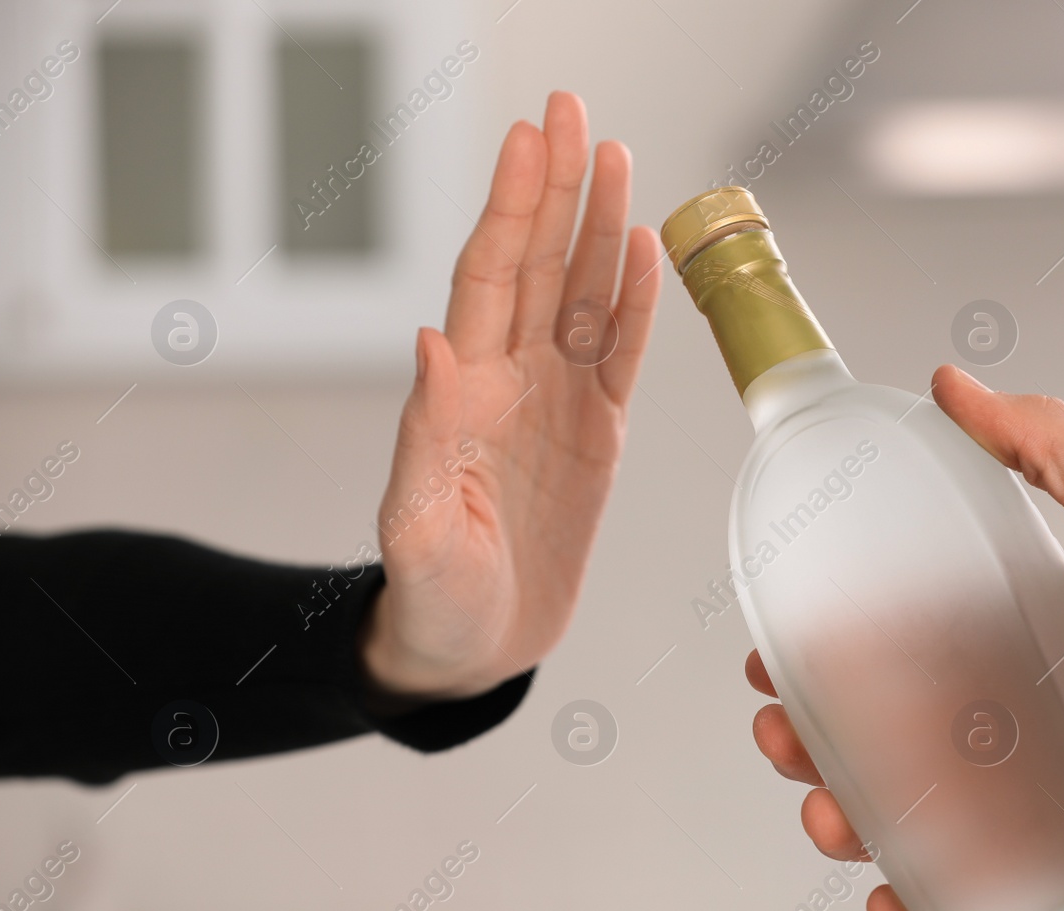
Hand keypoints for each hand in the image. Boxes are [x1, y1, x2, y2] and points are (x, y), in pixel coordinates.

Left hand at [360, 92, 660, 701]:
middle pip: (540, 264)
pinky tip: (648, 250)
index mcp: (463, 393)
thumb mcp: (415, 530)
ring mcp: (557, 402)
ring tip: (616, 155)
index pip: (490, 279)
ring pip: (585, 295)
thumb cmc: (433, 596)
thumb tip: (432, 342)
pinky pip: (623, 356)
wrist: (473, 648)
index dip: (512, 209)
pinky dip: (640, 304)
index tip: (530, 142)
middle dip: (556, 186)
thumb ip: (423, 438)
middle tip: (572, 109)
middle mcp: (511, 380)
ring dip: (600, 226)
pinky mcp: (598, 436)